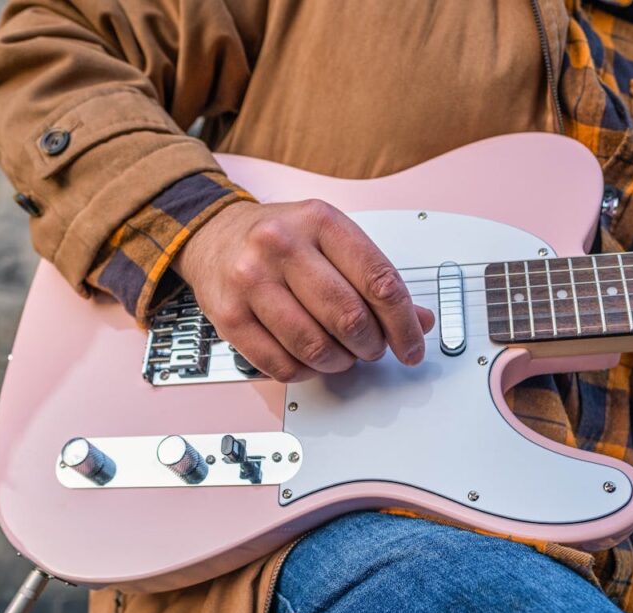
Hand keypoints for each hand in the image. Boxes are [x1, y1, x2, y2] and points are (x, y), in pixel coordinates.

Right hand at [172, 199, 434, 381]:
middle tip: (372, 348)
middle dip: (371, 345)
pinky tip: (310, 360)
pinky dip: (306, 371)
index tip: (412, 345)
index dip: (404, 324)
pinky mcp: (229, 317)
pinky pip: (281, 365)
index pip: (379, 281)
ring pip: (315, 346)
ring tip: (342, 355)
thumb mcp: (331, 239)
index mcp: (319, 220)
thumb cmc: (279, 239)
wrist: (213, 235)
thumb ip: (373, 277)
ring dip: (339, 362)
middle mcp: (281, 246)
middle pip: (349, 317)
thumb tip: (418, 320)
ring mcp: (251, 281)